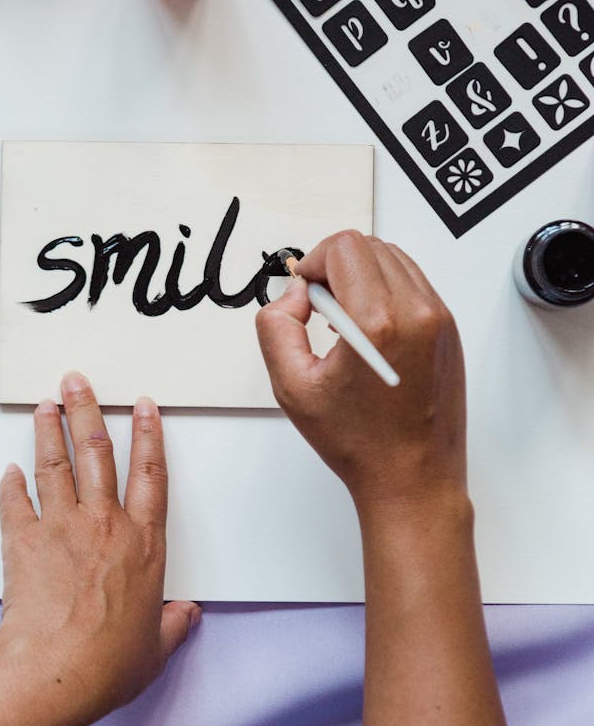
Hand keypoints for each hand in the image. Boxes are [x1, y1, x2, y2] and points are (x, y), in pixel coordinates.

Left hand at [0, 372, 200, 725]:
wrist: (53, 672)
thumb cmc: (105, 663)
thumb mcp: (155, 649)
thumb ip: (172, 626)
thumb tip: (186, 617)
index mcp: (143, 544)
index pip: (150, 474)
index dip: (150, 435)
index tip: (145, 407)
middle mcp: (104, 524)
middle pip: (97, 451)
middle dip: (88, 409)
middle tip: (78, 381)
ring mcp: (62, 527)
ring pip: (56, 463)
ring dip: (48, 429)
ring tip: (45, 404)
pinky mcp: (25, 540)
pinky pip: (16, 502)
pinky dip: (11, 484)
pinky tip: (10, 471)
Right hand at [256, 231, 466, 516]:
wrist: (413, 480)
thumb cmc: (360, 444)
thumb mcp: (292, 387)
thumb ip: (277, 327)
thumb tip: (295, 294)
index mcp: (378, 323)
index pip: (345, 247)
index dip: (314, 260)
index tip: (306, 291)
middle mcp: (417, 313)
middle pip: (369, 246)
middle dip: (335, 265)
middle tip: (320, 307)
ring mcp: (439, 320)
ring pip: (394, 259)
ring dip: (362, 275)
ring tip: (344, 322)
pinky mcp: (449, 330)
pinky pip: (413, 283)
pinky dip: (385, 291)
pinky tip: (368, 331)